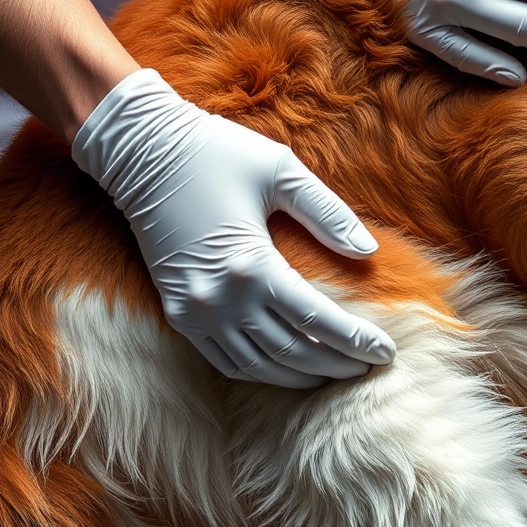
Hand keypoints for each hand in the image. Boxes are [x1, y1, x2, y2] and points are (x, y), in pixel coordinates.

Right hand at [72, 69, 394, 387]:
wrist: (141, 151)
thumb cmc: (217, 152)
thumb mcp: (281, 171)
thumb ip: (328, 213)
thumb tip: (367, 250)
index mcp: (251, 264)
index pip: (317, 318)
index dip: (355, 340)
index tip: (385, 352)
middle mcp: (220, 298)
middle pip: (292, 350)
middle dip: (336, 363)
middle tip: (370, 367)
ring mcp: (195, 311)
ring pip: (258, 365)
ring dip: (300, 375)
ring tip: (336, 372)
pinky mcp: (178, 312)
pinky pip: (224, 360)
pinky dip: (259, 371)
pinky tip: (286, 368)